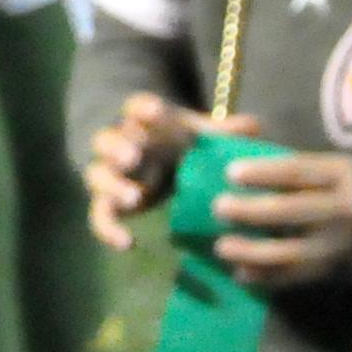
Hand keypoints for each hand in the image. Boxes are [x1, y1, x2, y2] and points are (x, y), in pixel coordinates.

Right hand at [83, 91, 215, 249]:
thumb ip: (221, 133)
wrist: (147, 159)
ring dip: (112, 186)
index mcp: (141, 124)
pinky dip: (108, 229)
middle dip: (117, 148)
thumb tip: (254, 127)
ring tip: (134, 198)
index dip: (142, 109)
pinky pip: (99, 216)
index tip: (155, 111)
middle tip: (133, 157)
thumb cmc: (176, 143)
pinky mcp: (107, 204)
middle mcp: (118, 145)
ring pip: (97, 176)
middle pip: (106, 140)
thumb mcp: (197, 135)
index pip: (134, 107)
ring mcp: (110, 175)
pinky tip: (127, 243)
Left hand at [214, 148, 351, 287]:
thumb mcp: (326, 166)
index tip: (231, 172)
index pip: (297, 171)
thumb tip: (237, 142)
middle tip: (219, 208)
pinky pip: (296, 277)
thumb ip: (287, 162)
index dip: (264, 172)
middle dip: (252, 211)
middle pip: (291, 210)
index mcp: (338, 174)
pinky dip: (266, 277)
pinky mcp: (333, 269)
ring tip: (221, 247)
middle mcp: (342, 209)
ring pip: (292, 251)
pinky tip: (240, 274)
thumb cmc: (340, 185)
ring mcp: (339, 243)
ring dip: (253, 251)